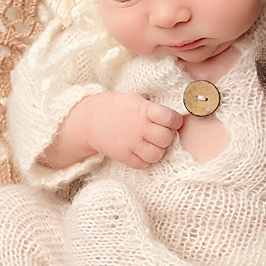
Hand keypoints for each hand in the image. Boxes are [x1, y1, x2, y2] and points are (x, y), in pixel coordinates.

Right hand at [45, 93, 184, 169]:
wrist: (90, 120)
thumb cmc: (117, 108)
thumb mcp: (136, 100)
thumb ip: (154, 109)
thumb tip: (174, 118)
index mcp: (144, 110)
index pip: (171, 118)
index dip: (175, 121)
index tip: (172, 122)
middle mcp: (139, 127)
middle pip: (166, 138)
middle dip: (166, 137)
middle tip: (159, 134)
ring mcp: (131, 142)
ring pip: (157, 154)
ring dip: (157, 151)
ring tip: (151, 145)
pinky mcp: (123, 155)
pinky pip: (143, 164)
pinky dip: (144, 161)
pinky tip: (140, 152)